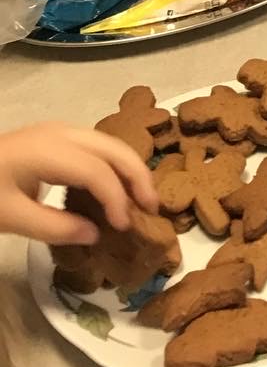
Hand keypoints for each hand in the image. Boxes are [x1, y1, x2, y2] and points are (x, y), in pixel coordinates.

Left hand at [0, 124, 155, 244]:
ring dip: (129, 169)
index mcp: (49, 150)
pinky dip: (114, 166)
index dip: (117, 198)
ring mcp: (59, 132)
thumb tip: (95, 235)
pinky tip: (115, 189)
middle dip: (137, 176)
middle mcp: (61, 133)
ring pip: (109, 144)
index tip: (122, 227)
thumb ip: (54, 228)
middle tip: (152, 209)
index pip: (98, 171)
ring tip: (141, 200)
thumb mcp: (10, 218)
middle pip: (113, 148)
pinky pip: (96, 147)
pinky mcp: (55, 139)